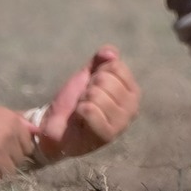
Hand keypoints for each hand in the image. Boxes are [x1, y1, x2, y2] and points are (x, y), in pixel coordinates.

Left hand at [33, 47, 140, 163]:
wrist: (58, 126)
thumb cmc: (77, 100)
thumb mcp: (88, 74)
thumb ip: (101, 60)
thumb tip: (110, 54)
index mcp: (132, 92)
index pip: (116, 67)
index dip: (98, 72)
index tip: (93, 85)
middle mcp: (132, 109)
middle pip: (105, 80)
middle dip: (89, 87)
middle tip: (86, 100)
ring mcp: (121, 124)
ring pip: (96, 95)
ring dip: (83, 100)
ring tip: (83, 111)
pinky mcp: (106, 136)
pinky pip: (89, 110)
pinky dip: (79, 111)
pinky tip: (80, 120)